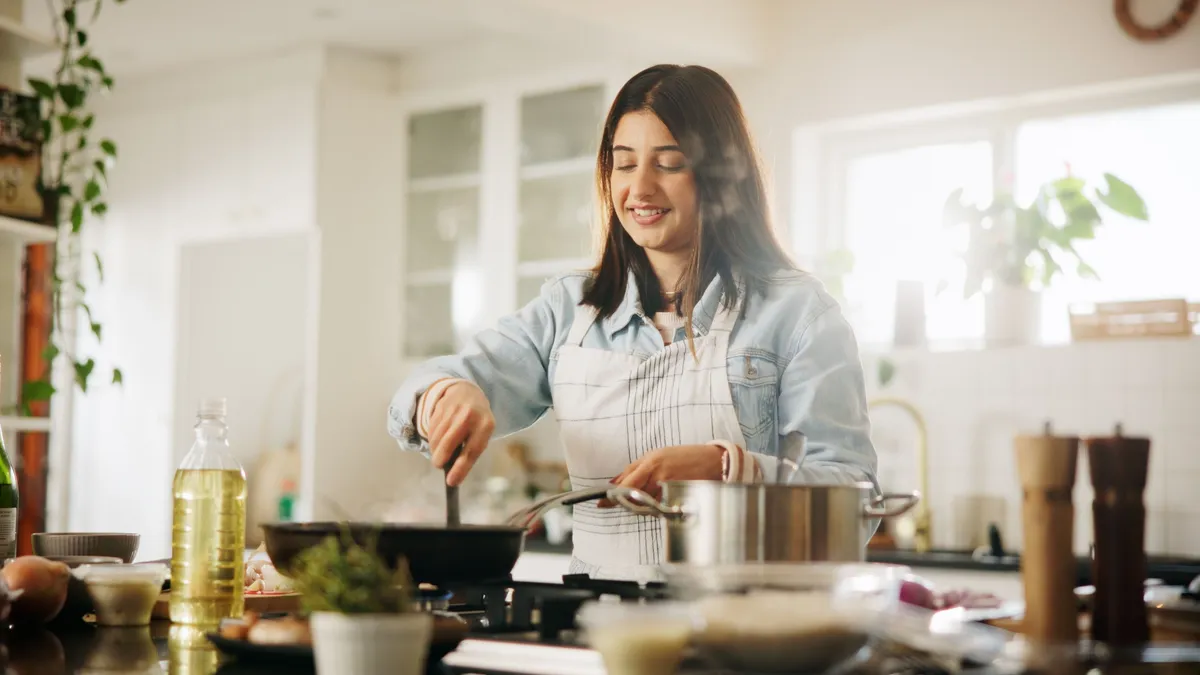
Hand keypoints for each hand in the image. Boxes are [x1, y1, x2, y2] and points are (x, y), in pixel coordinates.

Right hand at [427, 381, 494, 485]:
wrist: (467, 392)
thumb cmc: (477, 421)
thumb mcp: (481, 434)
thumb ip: (470, 450)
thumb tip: (454, 473)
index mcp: (485, 426)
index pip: (471, 451)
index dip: (460, 468)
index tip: (451, 482)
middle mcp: (469, 416)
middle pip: (448, 444)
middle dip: (440, 460)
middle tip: (439, 465)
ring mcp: (453, 410)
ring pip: (436, 439)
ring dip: (436, 449)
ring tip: (441, 449)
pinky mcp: (439, 407)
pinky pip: (431, 430)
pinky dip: (432, 439)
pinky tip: (439, 436)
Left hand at [597, 444, 723, 506]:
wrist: (716, 461)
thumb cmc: (686, 457)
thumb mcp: (659, 456)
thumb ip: (637, 468)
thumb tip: (615, 482)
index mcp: (651, 461)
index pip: (626, 480)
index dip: (612, 494)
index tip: (601, 502)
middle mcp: (658, 473)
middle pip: (632, 494)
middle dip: (622, 501)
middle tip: (614, 505)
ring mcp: (669, 486)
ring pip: (645, 504)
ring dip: (641, 505)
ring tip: (647, 500)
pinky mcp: (679, 497)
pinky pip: (661, 509)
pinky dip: (656, 509)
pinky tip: (661, 502)